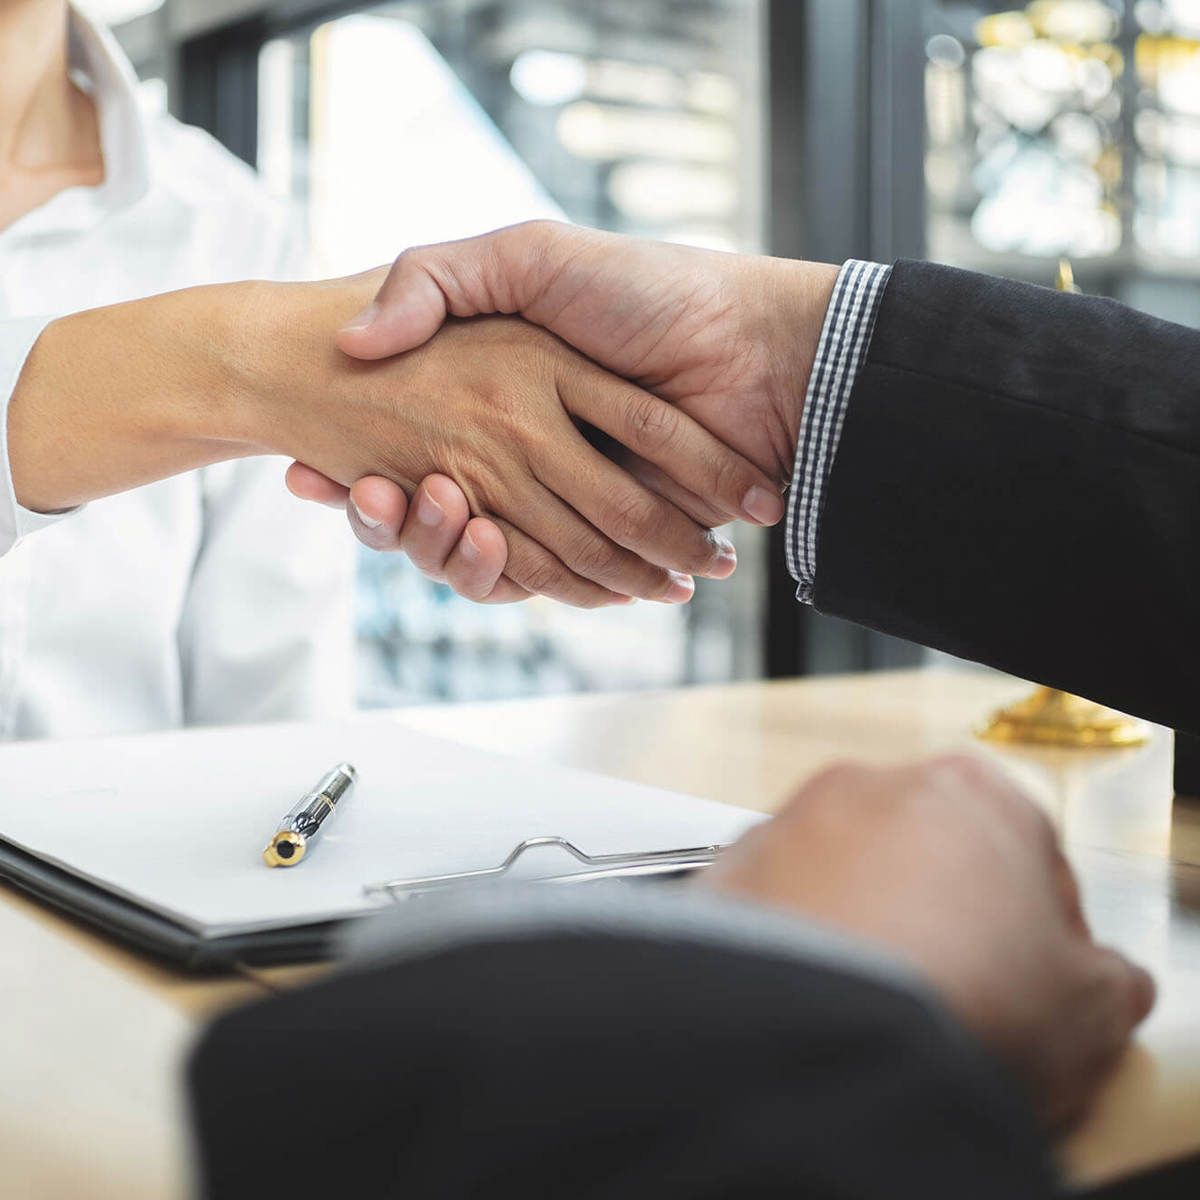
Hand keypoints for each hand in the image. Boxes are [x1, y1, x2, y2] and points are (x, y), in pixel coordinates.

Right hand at [248, 277, 783, 606]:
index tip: (303, 466)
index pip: (416, 442)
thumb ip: (442, 277)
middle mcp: (533, 452)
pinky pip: (534, 576)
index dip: (362, 460)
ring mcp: (568, 502)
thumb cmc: (653, 292)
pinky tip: (466, 540)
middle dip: (382, 510)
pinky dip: (493, 572)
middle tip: (338, 490)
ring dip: (423, 540)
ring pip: (474, 548)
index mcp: (511, 394)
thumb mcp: (532, 256)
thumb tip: (356, 337)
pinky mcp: (609, 545)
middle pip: (434, 506)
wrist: (759, 353)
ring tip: (391, 506)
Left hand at [700, 755, 1154, 1129]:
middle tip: (958, 1001)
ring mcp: (790, 823)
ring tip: (879, 1012)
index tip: (1036, 986)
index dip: (1041, 936)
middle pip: (927, 859)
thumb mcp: (1088, 1012)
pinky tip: (817, 1007)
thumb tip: (1094, 984)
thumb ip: (1100, 981)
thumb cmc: (954, 1003)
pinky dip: (797, 950)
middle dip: (944, 922)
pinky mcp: (725, 871)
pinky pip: (779, 910)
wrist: (818, 1037)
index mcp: (976, 795)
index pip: (1029, 859)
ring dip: (865, 932)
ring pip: (846, 879)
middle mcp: (874, 787)